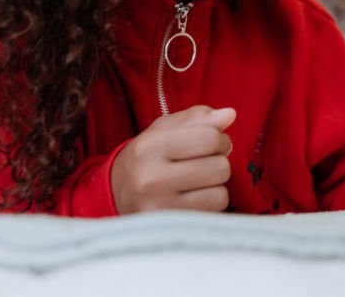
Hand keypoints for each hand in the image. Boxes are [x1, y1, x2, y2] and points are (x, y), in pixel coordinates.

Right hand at [111, 105, 236, 214]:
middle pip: (219, 167)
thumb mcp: (164, 130)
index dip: (220, 138)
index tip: (212, 143)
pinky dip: (211, 203)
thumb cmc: (147, 158)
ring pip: (220, 193)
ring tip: (197, 182)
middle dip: (219, 162)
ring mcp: (160, 208)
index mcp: (149, 147)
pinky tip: (194, 198)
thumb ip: (197, 118)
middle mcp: (151, 179)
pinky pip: (214, 212)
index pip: (210, 138)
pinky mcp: (170, 229)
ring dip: (216, 185)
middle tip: (204, 163)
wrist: (114, 196)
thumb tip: (230, 114)